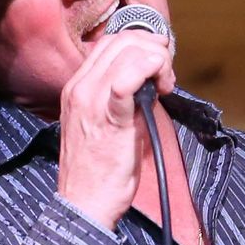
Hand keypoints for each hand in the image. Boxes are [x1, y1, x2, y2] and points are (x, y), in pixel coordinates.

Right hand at [57, 31, 174, 230]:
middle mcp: (80, 88)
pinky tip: (160, 86)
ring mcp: (90, 101)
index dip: (141, 46)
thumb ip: (122, 99)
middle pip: (121, 41)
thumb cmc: (98, 170)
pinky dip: (148, 71)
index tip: (158, 68)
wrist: (84, 203)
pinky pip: (126, 81)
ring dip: (157, 62)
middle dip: (154, 50)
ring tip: (165, 86)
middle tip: (166, 77)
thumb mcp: (105, 125)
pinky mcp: (108, 119)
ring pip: (127, 52)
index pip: (110, 43)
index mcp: (77, 88)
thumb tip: (149, 84)